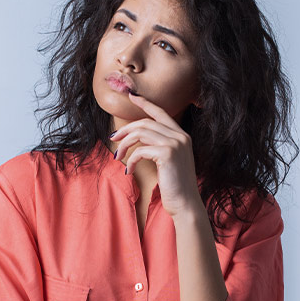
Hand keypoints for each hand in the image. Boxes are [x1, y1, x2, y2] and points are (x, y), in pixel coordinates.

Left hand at [110, 93, 199, 217]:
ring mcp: (175, 143)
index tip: (131, 97)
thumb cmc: (175, 186)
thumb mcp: (169, 161)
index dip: (145, 103)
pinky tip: (130, 171)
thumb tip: (137, 138)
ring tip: (118, 156)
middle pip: (146, 123)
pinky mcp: (167, 153)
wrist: (186, 204)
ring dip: (125, 144)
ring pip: (141, 133)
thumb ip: (160, 146)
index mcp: (182, 136)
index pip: (161, 113)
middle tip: (113, 139)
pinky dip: (131, 160)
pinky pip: (140, 150)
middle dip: (126, 129)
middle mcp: (180, 136)